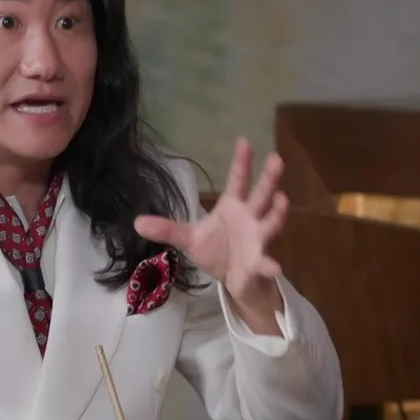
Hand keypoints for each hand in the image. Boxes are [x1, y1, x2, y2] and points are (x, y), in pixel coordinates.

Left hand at [134, 138, 288, 321]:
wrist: (232, 278)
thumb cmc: (215, 250)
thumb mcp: (188, 239)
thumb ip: (167, 229)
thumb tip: (136, 222)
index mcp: (232, 206)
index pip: (238, 180)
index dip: (241, 162)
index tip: (244, 140)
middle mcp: (250, 217)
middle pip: (261, 194)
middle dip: (269, 177)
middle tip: (276, 159)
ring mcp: (258, 238)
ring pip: (270, 222)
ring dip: (277, 212)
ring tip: (282, 200)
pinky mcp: (259, 261)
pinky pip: (265, 263)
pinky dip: (269, 265)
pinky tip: (273, 267)